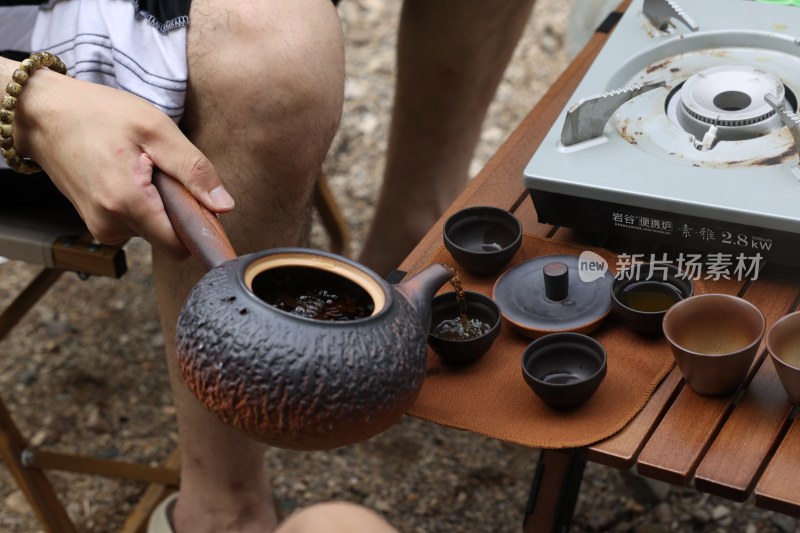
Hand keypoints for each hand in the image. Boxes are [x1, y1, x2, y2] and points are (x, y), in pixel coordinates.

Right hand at [12, 66, 233, 259]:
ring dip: (157, 203)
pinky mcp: (97, 224)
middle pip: (168, 236)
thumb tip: (224, 205)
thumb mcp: (155, 129)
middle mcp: (111, 225)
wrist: (44, 115)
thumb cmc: (98, 114)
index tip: (200, 203)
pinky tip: (127, 175)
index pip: (179, 246)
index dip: (198, 227)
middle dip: (175, 208)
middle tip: (160, 170)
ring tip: (138, 168)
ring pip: (152, 230)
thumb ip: (193, 170)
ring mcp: (101, 228)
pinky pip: (135, 223)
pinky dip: (140, 203)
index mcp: (127, 203)